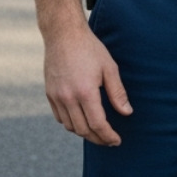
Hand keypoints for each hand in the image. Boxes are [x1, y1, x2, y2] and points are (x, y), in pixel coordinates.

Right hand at [44, 22, 131, 145]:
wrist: (63, 35)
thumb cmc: (90, 49)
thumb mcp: (109, 68)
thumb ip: (118, 92)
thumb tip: (127, 112)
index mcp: (85, 92)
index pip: (97, 124)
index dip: (108, 136)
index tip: (117, 141)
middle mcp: (68, 98)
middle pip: (83, 130)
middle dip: (98, 138)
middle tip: (109, 140)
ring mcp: (56, 97)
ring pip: (70, 126)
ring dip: (84, 132)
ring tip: (98, 132)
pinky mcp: (49, 94)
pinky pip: (60, 117)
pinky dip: (71, 124)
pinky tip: (82, 120)